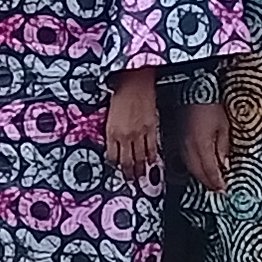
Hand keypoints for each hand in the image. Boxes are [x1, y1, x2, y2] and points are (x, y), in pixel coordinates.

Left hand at [104, 70, 162, 187]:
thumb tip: (114, 143)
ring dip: (140, 169)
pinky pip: (151, 148)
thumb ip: (112, 130)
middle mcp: (124, 135)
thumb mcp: (109, 114)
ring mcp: (139, 133)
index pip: (112, 156)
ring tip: (141, 176)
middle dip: (128, 173)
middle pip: (126, 161)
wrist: (134, 81)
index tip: (117, 170)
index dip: (115, 165)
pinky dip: (151, 157)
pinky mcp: (151, 128)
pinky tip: (151, 162)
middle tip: (130, 180)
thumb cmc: (120, 94)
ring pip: (139, 157)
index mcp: (111, 132)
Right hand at [176, 105, 230, 195]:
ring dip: (200, 177)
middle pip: (198, 172)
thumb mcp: (223, 127)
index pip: (210, 170)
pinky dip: (193, 168)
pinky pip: (185, 159)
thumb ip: (223, 148)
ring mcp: (181, 144)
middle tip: (218, 190)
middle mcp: (189, 148)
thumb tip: (224, 166)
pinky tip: (199, 169)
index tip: (224, 190)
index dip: (217, 182)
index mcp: (201, 145)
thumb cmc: (211, 107)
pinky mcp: (178, 139)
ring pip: (190, 168)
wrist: (193, 92)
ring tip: (210, 182)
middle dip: (208, 182)